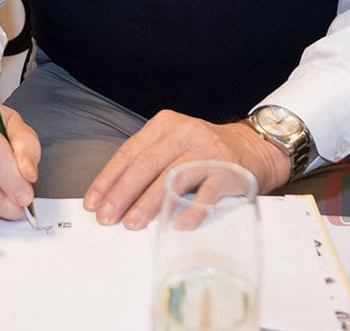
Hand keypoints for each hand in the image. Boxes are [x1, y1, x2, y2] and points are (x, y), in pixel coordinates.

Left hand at [83, 110, 289, 229]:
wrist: (255, 147)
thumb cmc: (206, 150)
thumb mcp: (174, 144)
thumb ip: (149, 162)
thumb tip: (113, 196)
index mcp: (165, 125)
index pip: (129, 152)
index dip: (108, 179)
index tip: (94, 202)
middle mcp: (185, 132)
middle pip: (146, 165)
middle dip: (122, 194)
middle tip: (107, 217)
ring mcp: (208, 151)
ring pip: (172, 177)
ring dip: (149, 203)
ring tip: (132, 223)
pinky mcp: (229, 170)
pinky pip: (206, 192)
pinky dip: (191, 209)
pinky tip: (176, 224)